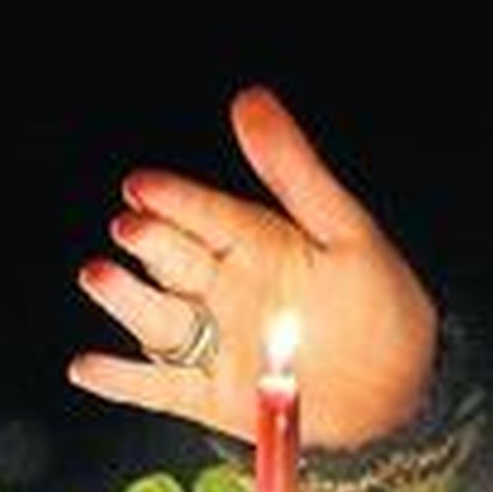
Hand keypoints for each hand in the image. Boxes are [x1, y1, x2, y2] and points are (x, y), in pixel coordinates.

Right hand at [69, 85, 437, 448]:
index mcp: (256, 243)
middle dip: (149, 241)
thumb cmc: (382, 306)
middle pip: (173, 259)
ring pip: (157, 316)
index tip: (143, 185)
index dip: (175, 199)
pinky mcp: (210, 392)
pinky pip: (158, 386)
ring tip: (99, 275)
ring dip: (124, 298)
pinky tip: (89, 366)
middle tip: (131, 226)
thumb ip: (294, 171)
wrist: (403, 388)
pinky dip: (121, 379)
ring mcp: (216, 339)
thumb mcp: (345, 231)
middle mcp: (226, 287)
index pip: (205, 214)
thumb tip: (251, 99)